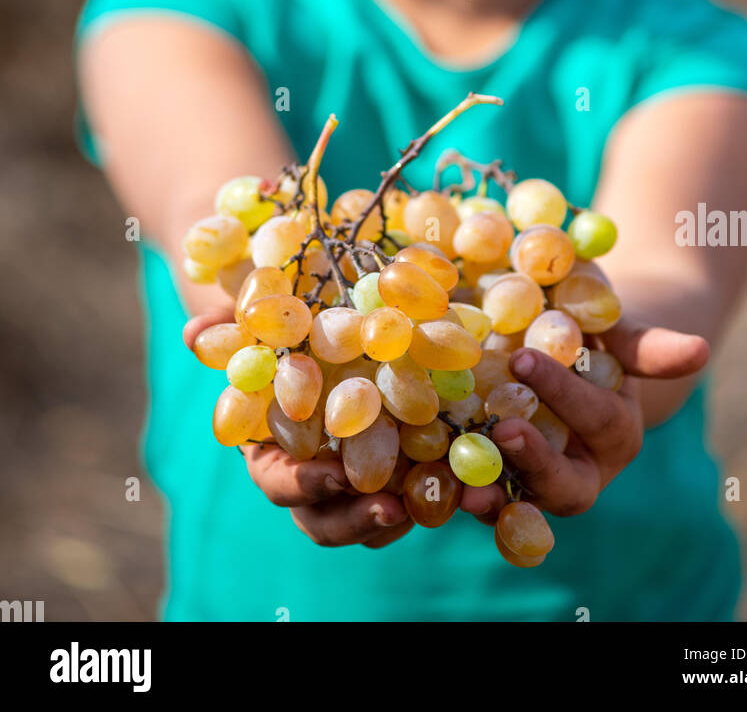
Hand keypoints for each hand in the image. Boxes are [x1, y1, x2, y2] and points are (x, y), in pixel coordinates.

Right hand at [183, 308, 411, 548]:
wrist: (316, 338)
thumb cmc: (279, 337)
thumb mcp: (255, 328)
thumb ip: (223, 330)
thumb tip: (193, 331)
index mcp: (268, 453)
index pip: (278, 483)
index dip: (304, 483)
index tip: (335, 475)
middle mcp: (305, 479)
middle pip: (322, 520)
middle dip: (356, 520)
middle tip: (394, 508)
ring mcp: (343, 487)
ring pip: (362, 522)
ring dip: (393, 518)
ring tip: (429, 501)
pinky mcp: (383, 477)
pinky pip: (398, 505)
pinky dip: (421, 498)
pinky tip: (450, 481)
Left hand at [460, 317, 708, 524]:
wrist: (563, 353)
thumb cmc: (594, 333)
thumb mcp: (618, 332)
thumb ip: (649, 347)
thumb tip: (701, 350)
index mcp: (616, 431)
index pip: (596, 417)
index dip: (564, 393)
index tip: (526, 356)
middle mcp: (582, 469)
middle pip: (566, 486)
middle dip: (535, 463)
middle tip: (501, 429)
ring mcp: (536, 485)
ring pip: (521, 504)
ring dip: (492, 498)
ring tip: (462, 486)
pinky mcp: (495, 486)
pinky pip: (478, 497)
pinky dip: (453, 492)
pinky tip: (425, 479)